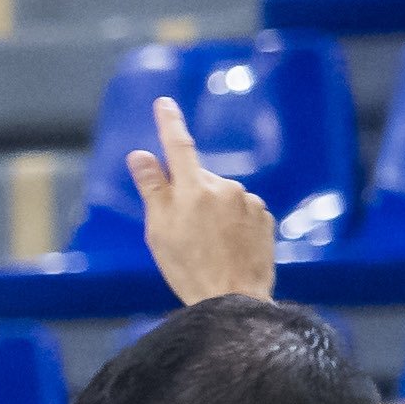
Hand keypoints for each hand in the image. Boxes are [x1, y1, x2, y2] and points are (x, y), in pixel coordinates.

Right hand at [129, 96, 275, 305]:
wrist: (234, 300)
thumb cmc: (189, 269)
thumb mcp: (159, 231)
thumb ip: (152, 189)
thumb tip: (140, 155)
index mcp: (193, 189)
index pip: (178, 146)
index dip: (169, 123)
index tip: (164, 103)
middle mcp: (224, 188)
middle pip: (199, 180)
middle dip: (190, 196)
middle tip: (184, 234)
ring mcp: (248, 201)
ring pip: (223, 197)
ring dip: (214, 213)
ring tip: (209, 248)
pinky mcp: (265, 217)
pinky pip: (243, 212)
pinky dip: (234, 224)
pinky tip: (229, 248)